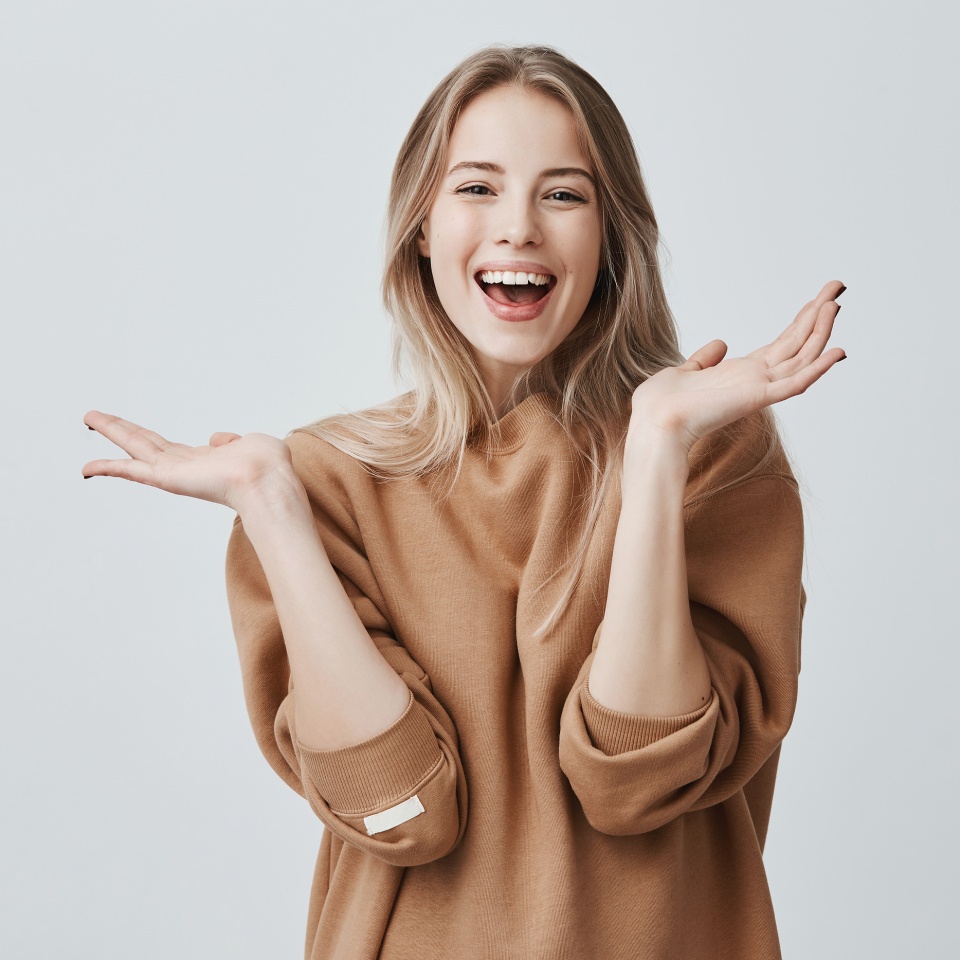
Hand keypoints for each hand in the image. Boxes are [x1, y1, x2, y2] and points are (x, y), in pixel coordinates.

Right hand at [81, 411, 302, 513]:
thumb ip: (233, 440)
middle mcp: (186, 467)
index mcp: (204, 460)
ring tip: (89, 417)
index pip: (169, 448)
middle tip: (94, 417)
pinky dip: (108, 468)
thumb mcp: (251, 443)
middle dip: (120, 429)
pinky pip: (132, 471)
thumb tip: (217, 439)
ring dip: (112, 431)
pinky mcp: (167, 479)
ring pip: (135, 448)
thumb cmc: (268, 466)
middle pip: (145, 443)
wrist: (268, 482)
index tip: (134, 431)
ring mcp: (175, 473)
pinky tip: (87, 466)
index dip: (151, 439)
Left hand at [627, 280, 846, 452]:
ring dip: (820, 330)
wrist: (654, 423)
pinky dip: (817, 369)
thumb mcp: (685, 371)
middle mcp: (755, 381)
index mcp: (740, 375)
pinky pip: (795, 384)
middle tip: (837, 287)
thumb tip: (721, 343)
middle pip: (797, 344)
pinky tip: (836, 351)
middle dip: (818, 315)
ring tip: (835, 303)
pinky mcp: (757, 398)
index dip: (800, 322)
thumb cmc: (661, 405)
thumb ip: (705, 359)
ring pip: (801, 358)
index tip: (817, 300)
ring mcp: (759, 390)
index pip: (780, 345)